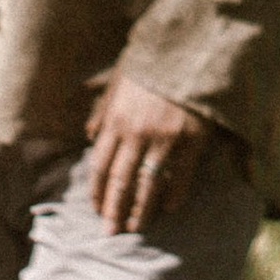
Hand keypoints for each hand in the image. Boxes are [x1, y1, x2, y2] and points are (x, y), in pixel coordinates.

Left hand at [84, 70, 208, 236]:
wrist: (192, 47)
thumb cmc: (154, 63)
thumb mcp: (120, 78)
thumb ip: (103, 108)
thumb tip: (88, 135)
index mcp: (116, 118)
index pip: (99, 164)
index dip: (96, 191)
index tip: (95, 209)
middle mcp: (136, 131)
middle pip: (120, 180)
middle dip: (113, 209)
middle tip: (110, 232)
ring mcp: (164, 136)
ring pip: (147, 183)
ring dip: (140, 209)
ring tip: (136, 227)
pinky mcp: (191, 138)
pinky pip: (180, 174)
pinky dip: (174, 193)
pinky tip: (169, 208)